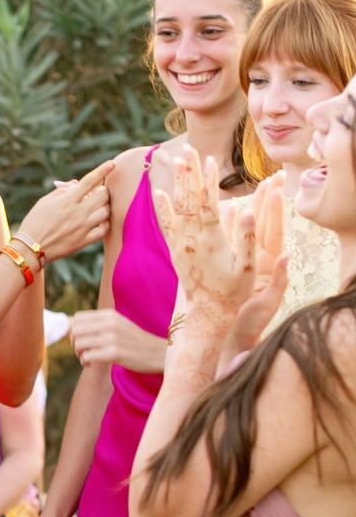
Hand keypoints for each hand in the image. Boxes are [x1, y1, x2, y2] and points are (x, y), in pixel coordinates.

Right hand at [16, 160, 114, 264]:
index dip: (102, 170)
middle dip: (103, 192)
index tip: (112, 164)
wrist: (29, 249)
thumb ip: (61, 191)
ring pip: (106, 212)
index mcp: (66, 200)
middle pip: (103, 195)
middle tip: (97, 195)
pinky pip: (104, 230)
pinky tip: (99, 223)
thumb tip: (76, 183)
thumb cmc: (34, 223)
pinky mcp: (83, 241)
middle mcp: (77, 212)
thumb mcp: (43, 202)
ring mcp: (81, 227)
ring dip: (104, 208)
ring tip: (96, 210)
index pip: (89, 181)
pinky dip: (104, 224)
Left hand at [69, 309, 168, 374]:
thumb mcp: (118, 325)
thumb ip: (99, 324)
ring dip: (79, 354)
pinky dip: (85, 362)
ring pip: (78, 344)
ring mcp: (112, 338)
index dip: (74, 331)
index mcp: (109, 315)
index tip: (81, 340)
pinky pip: (87, 356)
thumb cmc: (134, 341)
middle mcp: (109, 323)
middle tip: (83, 351)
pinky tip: (91, 364)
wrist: (158, 353)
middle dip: (74, 343)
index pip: (77, 318)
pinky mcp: (114, 353)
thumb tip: (72, 325)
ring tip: (87, 358)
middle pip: (75, 331)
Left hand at [151, 149, 262, 331]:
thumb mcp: (247, 269)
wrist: (207, 316)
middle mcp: (192, 240)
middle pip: (190, 200)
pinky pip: (167, 226)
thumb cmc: (233, 294)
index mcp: (211, 241)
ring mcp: (182, 245)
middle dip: (189, 174)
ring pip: (178, 208)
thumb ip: (245, 240)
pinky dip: (162, 208)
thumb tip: (243, 212)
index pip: (208, 205)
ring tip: (177, 160)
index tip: (208, 160)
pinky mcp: (176, 251)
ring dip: (177, 183)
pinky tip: (158, 192)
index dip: (208, 182)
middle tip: (188, 149)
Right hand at [220, 180, 288, 358]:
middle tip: (274, 176)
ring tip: (255, 185)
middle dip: (269, 200)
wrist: (231, 340)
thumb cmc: (250, 326)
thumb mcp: (266, 305)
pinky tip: (229, 208)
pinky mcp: (230, 267)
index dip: (275, 210)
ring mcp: (244, 263)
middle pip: (264, 224)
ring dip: (252, 207)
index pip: (273, 232)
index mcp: (267, 266)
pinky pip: (230, 240)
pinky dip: (230, 224)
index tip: (276, 189)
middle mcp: (257, 261)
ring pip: (248, 229)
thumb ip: (278, 282)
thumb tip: (287, 258)